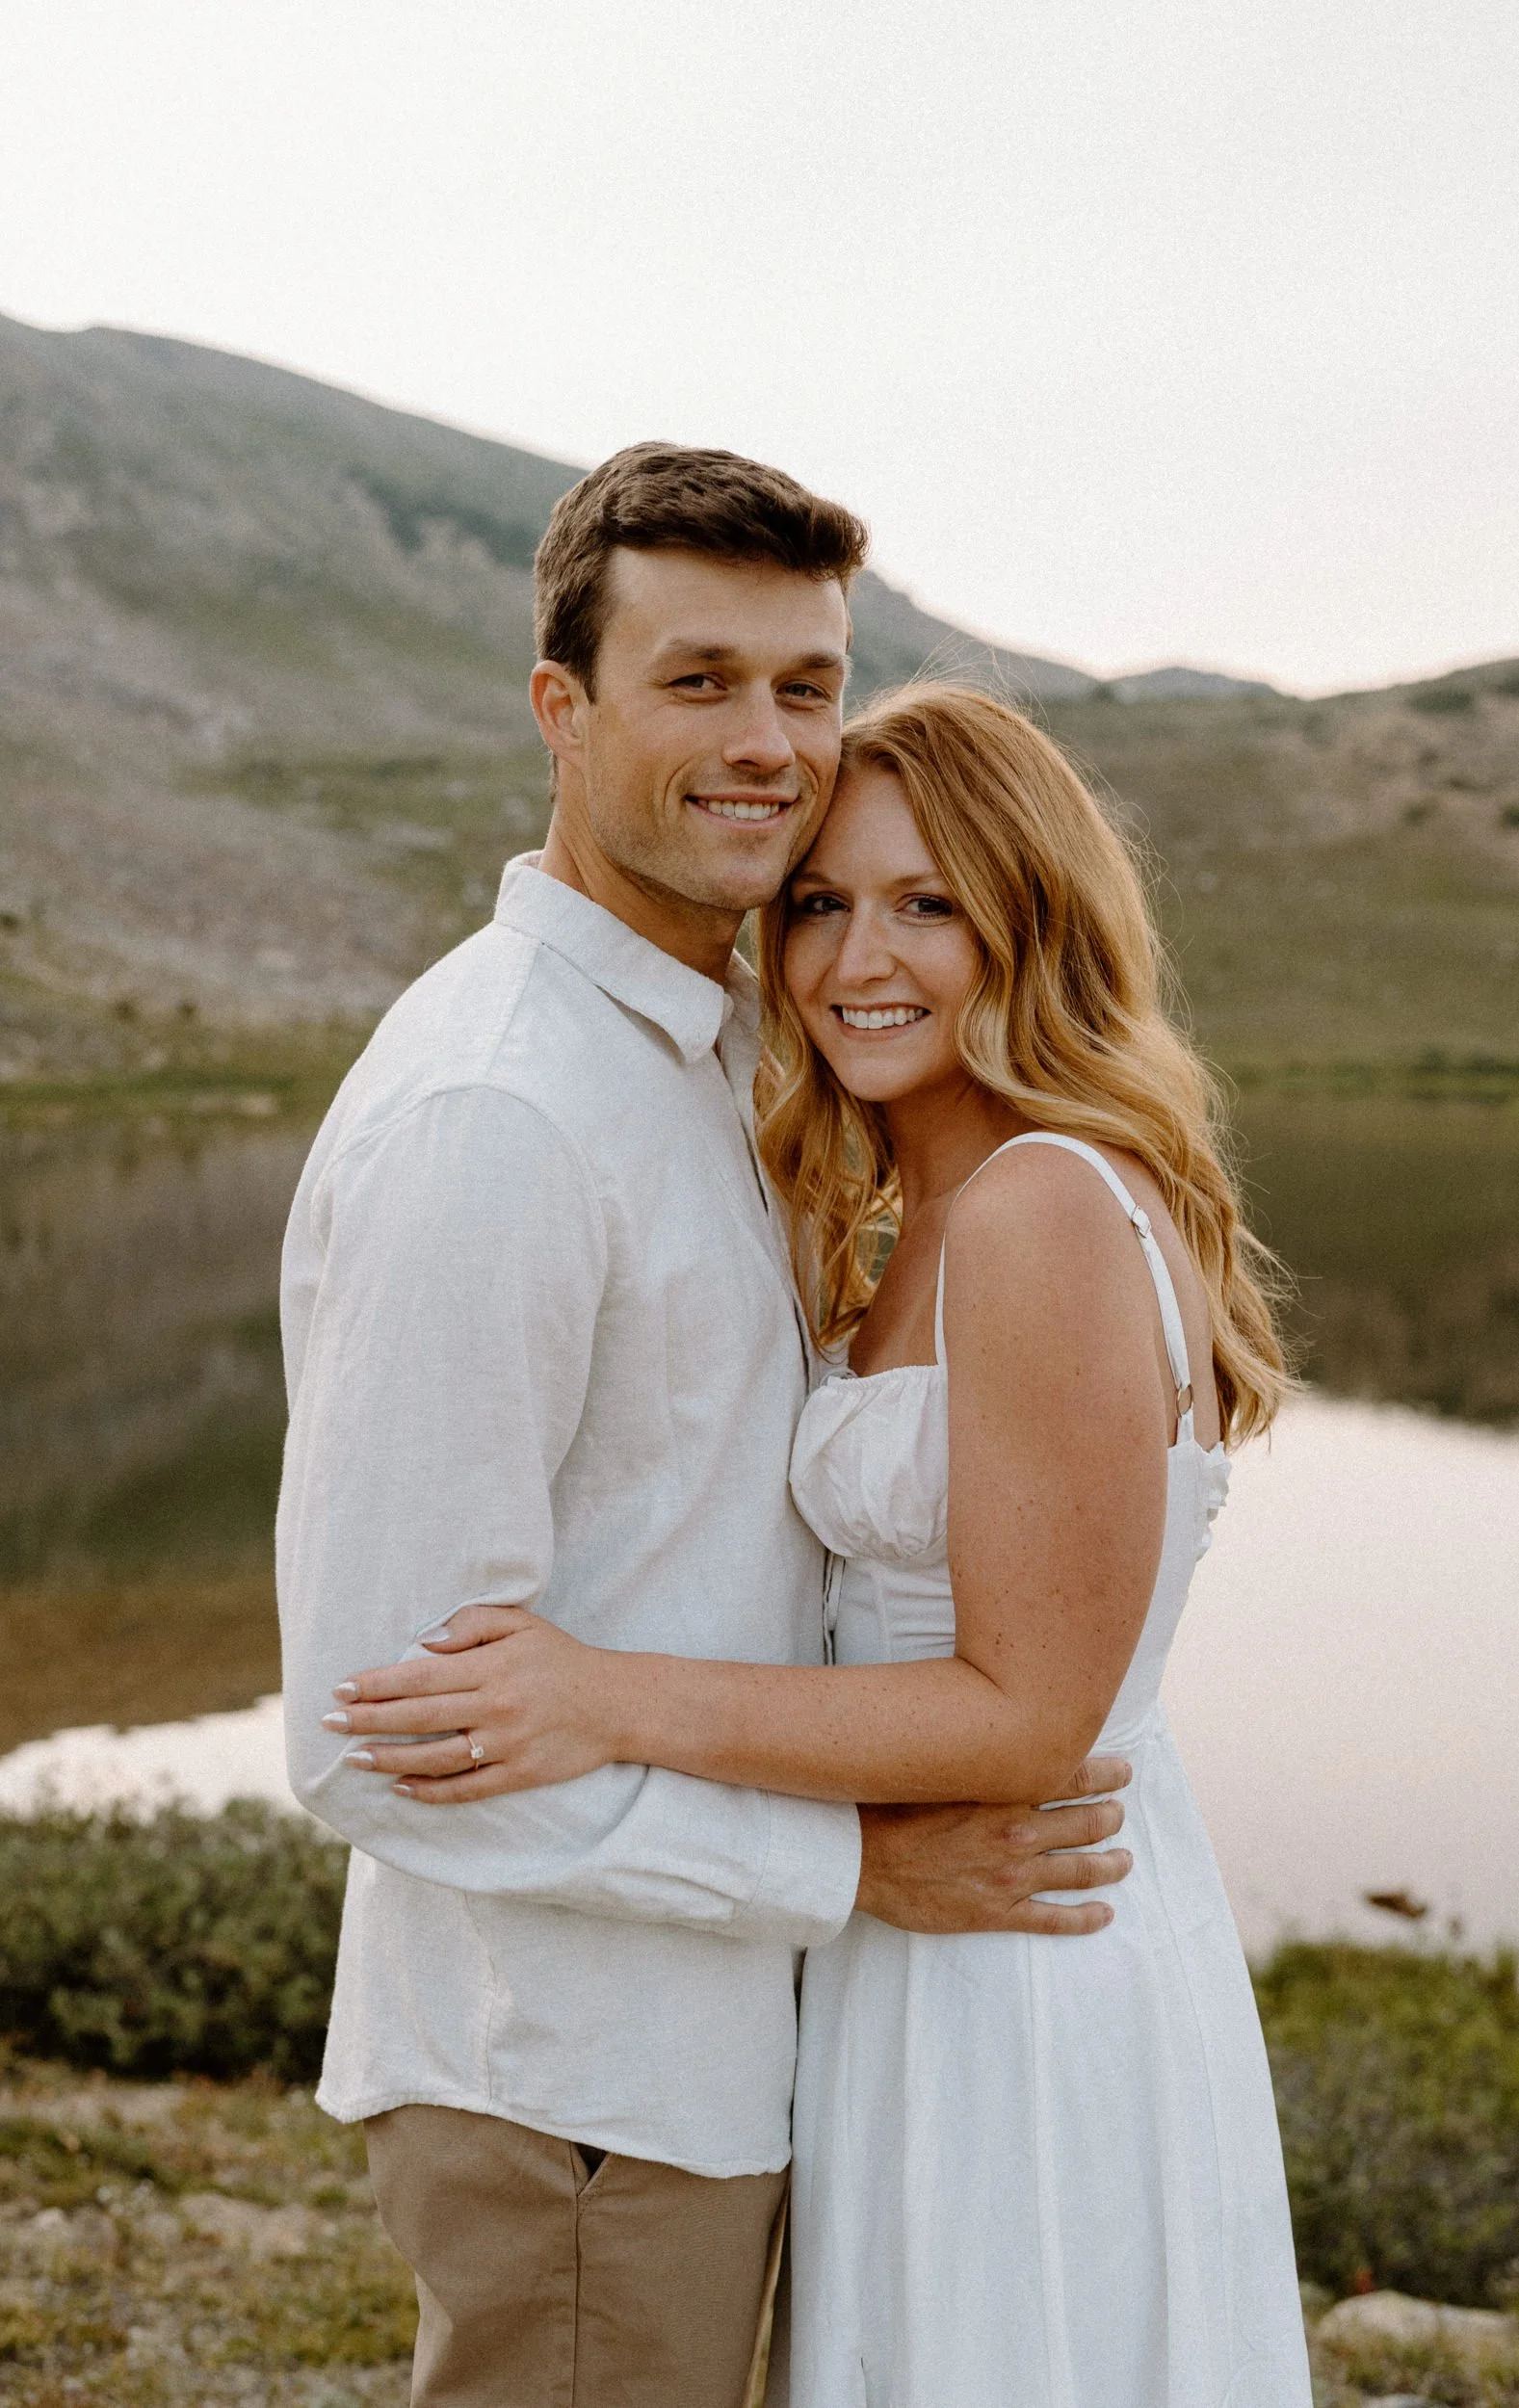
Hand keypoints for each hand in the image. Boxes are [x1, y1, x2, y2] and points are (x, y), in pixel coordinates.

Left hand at [322, 1604, 621, 1798]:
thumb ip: (471, 1624)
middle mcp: (494, 1706)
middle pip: (419, 1716)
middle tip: (329, 1723)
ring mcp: (506, 1745)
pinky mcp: (518, 1774)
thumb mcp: (522, 1624)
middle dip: (369, 1720)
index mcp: (491, 1666)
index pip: (420, 1675)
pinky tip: (400, 1787)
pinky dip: (430, 1791)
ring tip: (354, 1758)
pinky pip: (466, 1788)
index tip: (342, 1689)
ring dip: (389, 1759)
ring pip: (436, 1757)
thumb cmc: (561, 1659)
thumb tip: (423, 1641)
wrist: (617, 1704)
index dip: (377, 1684)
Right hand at [854, 1756, 1132, 1934]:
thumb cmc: (890, 1807)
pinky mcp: (996, 1912)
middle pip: (1085, 1823)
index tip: (1123, 1771)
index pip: (1072, 1777)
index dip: (1106, 1774)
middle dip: (1110, 1817)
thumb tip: (1001, 1735)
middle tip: (1120, 1813)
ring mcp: (1010, 1875)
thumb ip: (977, 1757)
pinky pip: (1052, 1919)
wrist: (859, 1859)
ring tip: (1124, 1861)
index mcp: (1004, 1792)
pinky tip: (1103, 1915)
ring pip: (1079, 1871)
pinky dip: (1084, 1919)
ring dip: (1109, 1866)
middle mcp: (1017, 1832)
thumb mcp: (940, 1768)